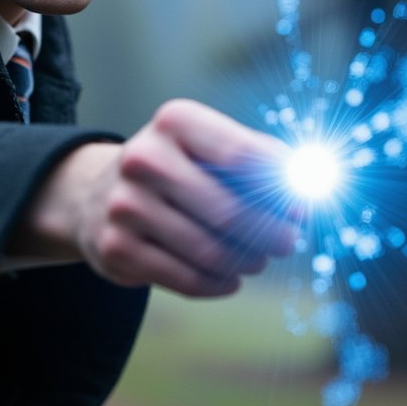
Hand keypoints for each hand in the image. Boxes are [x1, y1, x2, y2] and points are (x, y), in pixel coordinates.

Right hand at [9, 99, 296, 296]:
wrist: (94, 195)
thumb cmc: (174, 169)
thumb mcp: (206, 147)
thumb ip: (259, 160)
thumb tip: (313, 186)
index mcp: (174, 122)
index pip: (242, 154)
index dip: (282, 185)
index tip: (303, 206)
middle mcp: (143, 158)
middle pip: (230, 210)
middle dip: (271, 233)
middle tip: (288, 243)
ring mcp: (125, 205)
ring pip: (210, 251)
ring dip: (246, 261)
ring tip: (256, 260)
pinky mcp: (116, 249)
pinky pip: (187, 279)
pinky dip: (218, 283)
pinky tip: (229, 278)